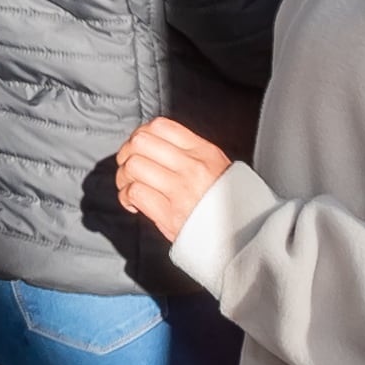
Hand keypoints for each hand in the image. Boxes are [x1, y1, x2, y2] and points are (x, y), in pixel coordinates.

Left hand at [114, 116, 233, 242]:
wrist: (241, 238)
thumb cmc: (228, 203)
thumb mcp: (219, 166)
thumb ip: (191, 153)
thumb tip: (156, 145)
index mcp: (204, 152)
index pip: (161, 126)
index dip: (141, 133)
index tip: (138, 145)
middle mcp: (192, 167)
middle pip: (141, 142)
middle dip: (126, 153)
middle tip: (128, 165)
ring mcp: (180, 190)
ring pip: (134, 166)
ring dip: (124, 176)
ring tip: (129, 185)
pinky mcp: (170, 215)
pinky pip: (135, 193)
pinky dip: (126, 196)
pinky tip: (133, 203)